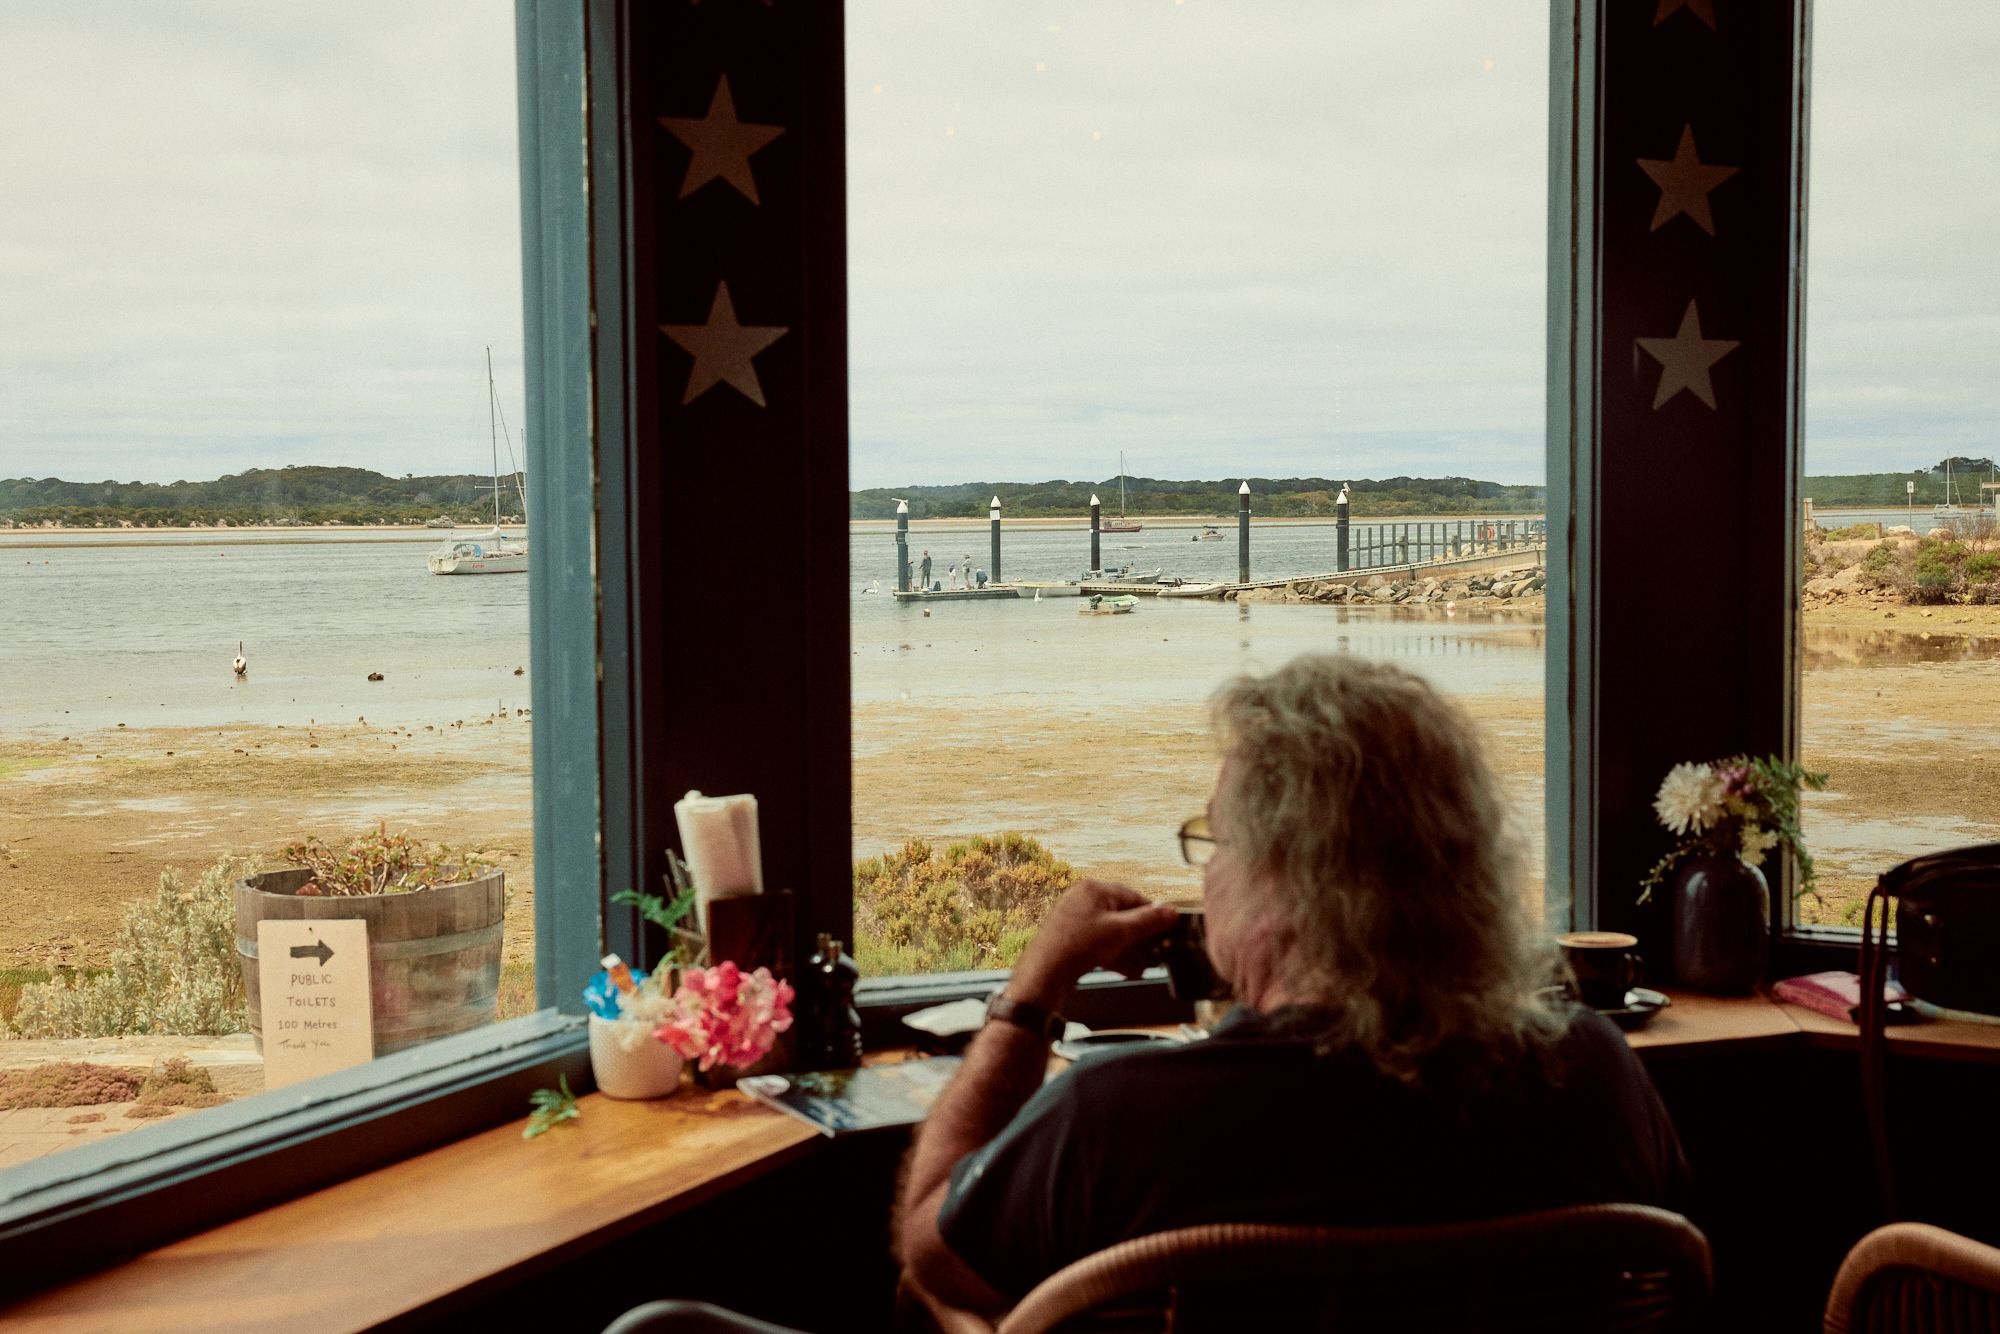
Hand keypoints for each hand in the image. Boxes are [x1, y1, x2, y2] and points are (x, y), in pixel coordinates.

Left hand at [1005, 878, 1179, 1010]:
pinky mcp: (1070, 939)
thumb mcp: (1121, 932)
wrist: (1044, 973)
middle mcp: (1083, 900)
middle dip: (1141, 938)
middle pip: (1122, 917)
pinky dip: (1114, 955)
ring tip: (1146, 966)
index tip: (1167, 930)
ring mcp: (1075, 920)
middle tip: (1158, 952)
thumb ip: (1149, 921)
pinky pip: (1099, 944)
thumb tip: (1172, 912)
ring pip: (1112, 933)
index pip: (1133, 897)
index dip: (1152, 915)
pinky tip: (1129, 970)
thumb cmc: (1079, 946)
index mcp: (1094, 889)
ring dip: (1131, 950)